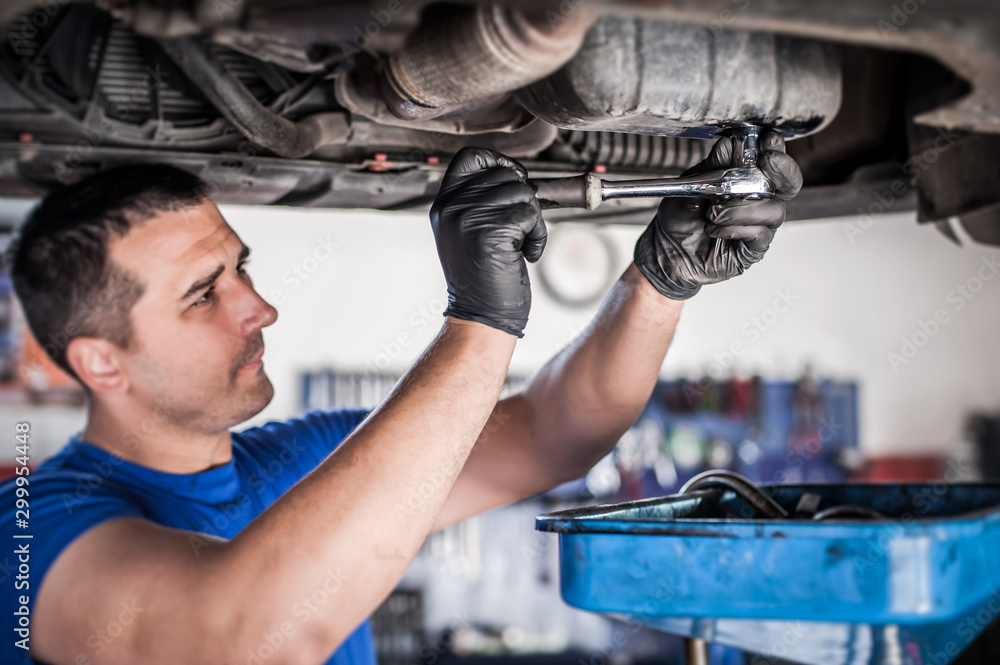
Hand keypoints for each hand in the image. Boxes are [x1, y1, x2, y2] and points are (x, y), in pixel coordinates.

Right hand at [430, 147, 546, 336]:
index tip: (514, 180)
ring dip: (533, 221)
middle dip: (525, 200)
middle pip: (507, 174)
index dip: (499, 161)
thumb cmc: (484, 276)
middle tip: (520, 228)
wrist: (480, 315)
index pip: (470, 156)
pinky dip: (538, 237)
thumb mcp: (469, 231)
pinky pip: (531, 216)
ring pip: (523, 194)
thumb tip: (516, 175)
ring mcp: (468, 218)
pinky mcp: (490, 231)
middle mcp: (451, 207)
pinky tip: (526, 255)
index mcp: (444, 204)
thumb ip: (480, 201)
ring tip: (521, 244)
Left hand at [633, 131, 802, 299]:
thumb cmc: (681, 216)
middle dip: (782, 170)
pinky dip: (735, 228)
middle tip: (766, 162)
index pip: (774, 162)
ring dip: (742, 208)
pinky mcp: (752, 249)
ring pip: (773, 210)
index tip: (769, 141)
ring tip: (713, 213)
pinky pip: (759, 233)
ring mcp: (759, 225)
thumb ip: (714, 166)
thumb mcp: (693, 184)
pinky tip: (714, 228)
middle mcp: (759, 201)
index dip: (777, 150)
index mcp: (747, 180)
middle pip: (790, 184)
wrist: (665, 249)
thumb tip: (730, 144)